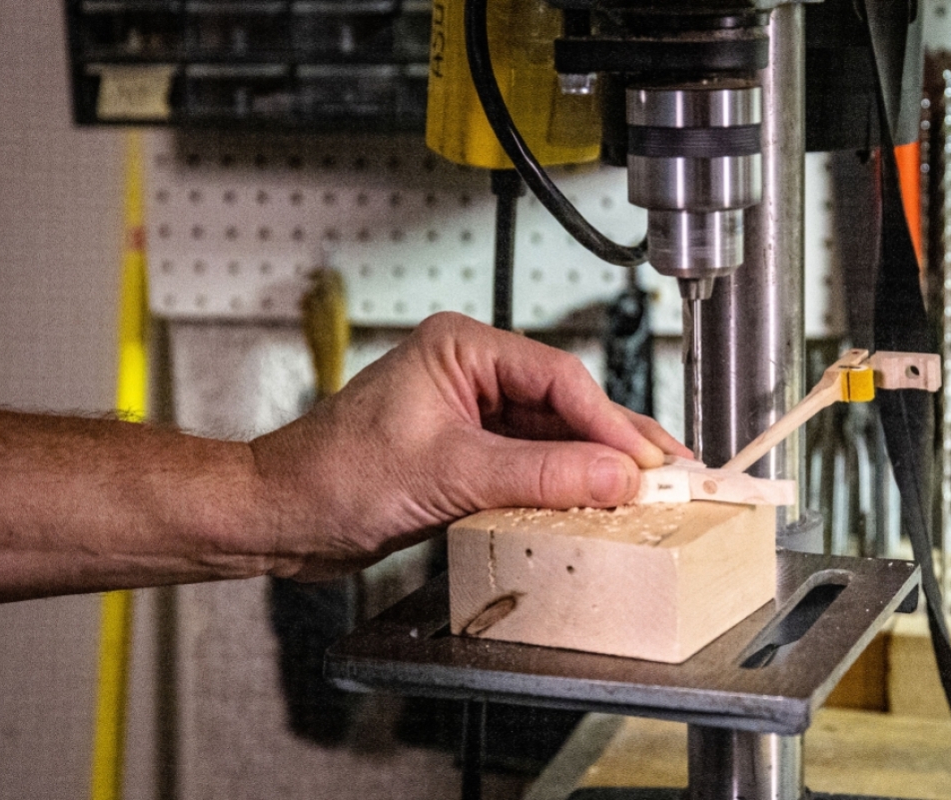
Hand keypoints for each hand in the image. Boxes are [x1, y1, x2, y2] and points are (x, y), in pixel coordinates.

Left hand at [250, 312, 688, 578]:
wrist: (281, 517)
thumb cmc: (332, 476)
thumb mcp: (448, 474)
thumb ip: (538, 475)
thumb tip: (613, 476)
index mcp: (460, 347)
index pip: (557, 378)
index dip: (608, 422)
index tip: (644, 461)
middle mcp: (469, 372)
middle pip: (563, 404)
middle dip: (614, 441)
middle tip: (669, 471)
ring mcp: (469, 414)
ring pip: (551, 437)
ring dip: (594, 466)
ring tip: (646, 490)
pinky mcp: (466, 453)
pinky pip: (530, 465)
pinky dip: (561, 486)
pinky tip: (594, 502)